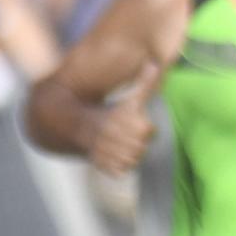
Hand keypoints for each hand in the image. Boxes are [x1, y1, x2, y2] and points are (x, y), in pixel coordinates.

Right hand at [89, 61, 162, 175]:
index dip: (143, 127)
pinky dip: (119, 165)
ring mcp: (107, 153)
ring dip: (129, 154)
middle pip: (143, 147)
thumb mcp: (130, 98)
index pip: (150, 130)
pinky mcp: (102, 166)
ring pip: (134, 160)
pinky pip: (122, 171)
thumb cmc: (112, 113)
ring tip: (118, 144)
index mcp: (124, 119)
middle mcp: (115, 136)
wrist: (80, 128)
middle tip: (124, 135)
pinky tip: (112, 154)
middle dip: (136, 142)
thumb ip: (146, 84)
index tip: (133, 122)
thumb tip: (156, 64)